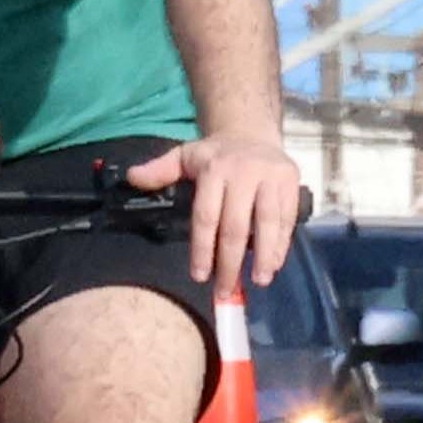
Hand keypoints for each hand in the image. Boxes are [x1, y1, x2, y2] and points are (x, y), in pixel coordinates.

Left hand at [131, 130, 304, 293]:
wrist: (252, 131)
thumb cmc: (216, 154)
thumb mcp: (185, 156)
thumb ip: (160, 170)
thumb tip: (132, 177)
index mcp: (214, 169)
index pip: (207, 216)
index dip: (203, 248)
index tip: (200, 276)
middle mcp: (244, 172)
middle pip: (236, 226)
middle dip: (230, 262)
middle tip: (225, 291)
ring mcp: (270, 177)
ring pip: (267, 222)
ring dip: (263, 255)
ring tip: (258, 282)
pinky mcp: (291, 182)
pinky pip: (287, 217)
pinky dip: (281, 243)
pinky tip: (274, 264)